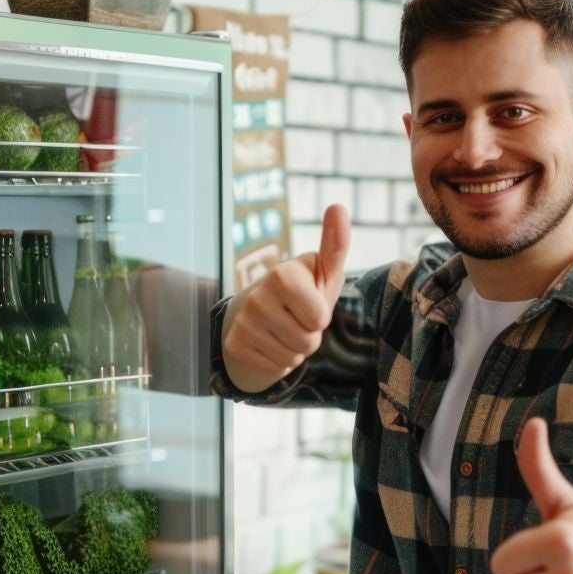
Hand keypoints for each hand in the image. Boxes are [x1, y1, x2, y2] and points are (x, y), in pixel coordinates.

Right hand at [221, 204, 349, 393]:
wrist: (258, 313)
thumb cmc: (302, 291)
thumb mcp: (323, 271)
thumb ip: (335, 244)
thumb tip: (338, 205)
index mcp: (282, 275)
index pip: (320, 319)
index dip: (320, 316)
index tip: (309, 302)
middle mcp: (257, 297)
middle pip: (308, 341)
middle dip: (309, 336)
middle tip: (296, 320)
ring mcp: (242, 323)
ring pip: (292, 357)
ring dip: (295, 350)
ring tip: (284, 331)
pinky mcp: (234, 346)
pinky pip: (274, 368)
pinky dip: (278, 361)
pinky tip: (269, 343)